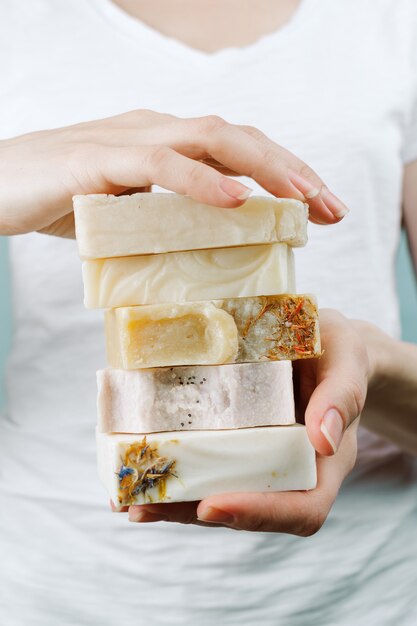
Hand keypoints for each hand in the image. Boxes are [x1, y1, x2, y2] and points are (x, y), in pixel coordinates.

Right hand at [0, 110, 347, 236]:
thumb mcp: (128, 211)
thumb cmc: (60, 199)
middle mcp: (154, 131)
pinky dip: (198, 179)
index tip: (323, 209)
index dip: (286, 172)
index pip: (238, 149)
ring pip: (210, 139)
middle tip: (332, 209)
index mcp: (165, 142)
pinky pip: (158, 162)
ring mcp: (127, 141)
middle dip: (292, 169)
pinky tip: (233, 199)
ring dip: (262, 167)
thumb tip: (208, 249)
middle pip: (239, 137)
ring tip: (302, 199)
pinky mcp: (97, 160)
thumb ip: (167, 218)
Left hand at [125, 310, 368, 533]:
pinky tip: (134, 466)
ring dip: (172, 501)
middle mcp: (287, 470)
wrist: (322, 343)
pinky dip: (170, 470)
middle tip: (146, 505)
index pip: (302, 509)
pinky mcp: (234, 441)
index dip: (259, 515)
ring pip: (218, 493)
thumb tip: (323, 439)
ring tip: (128, 496)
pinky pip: (205, 465)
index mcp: (323, 463)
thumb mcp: (347, 362)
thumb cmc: (338, 352)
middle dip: (194, 512)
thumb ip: (342, 395)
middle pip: (247, 510)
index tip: (212, 504)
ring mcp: (257, 459)